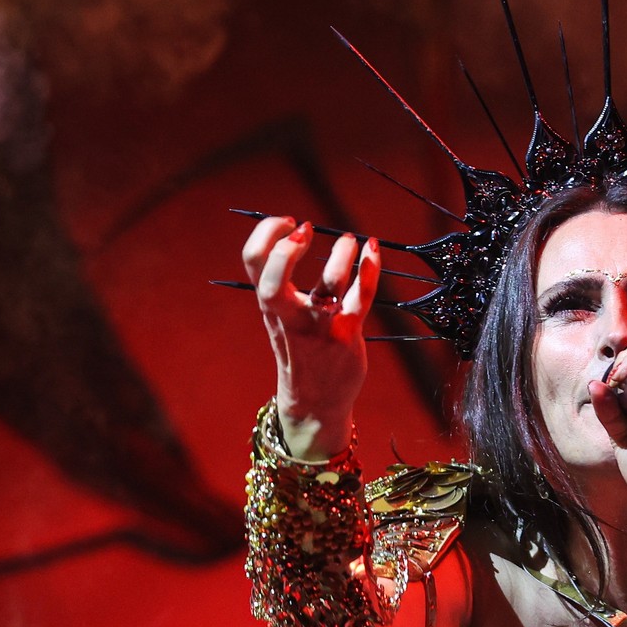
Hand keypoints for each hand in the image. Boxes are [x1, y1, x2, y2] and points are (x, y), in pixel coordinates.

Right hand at [241, 216, 379, 458]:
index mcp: (271, 307)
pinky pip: (363, 295)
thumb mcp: (281, 319)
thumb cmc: (300, 353)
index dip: (267, 233)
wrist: (315, 404)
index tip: (288, 222)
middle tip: (306, 229)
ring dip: (342, 253)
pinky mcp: (347, 334)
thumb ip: (282, 287)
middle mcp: (290, 316)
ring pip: (330, 281)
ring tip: (350, 241)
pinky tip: (373, 249)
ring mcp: (319, 325)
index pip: (254, 262)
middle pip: (273, 277)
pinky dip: (370, 268)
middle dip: (287, 248)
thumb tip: (292, 236)